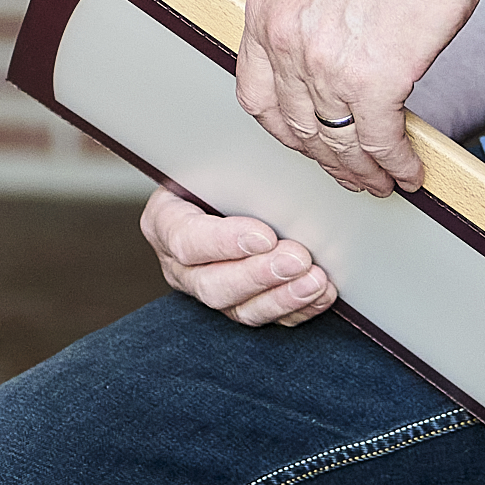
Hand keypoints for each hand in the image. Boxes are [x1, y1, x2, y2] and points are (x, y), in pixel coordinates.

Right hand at [140, 185, 338, 326]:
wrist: (220, 191)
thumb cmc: (215, 174)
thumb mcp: (210, 165)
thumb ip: (229, 174)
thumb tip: (268, 174)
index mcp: (164, 223)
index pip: (187, 241)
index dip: (226, 243)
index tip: (265, 236)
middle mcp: (180, 266)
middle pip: (212, 285)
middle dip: (260, 274)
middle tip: (296, 259)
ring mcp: (209, 290)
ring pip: (240, 310)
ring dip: (283, 297)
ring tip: (315, 280)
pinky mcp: (238, 306)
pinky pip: (267, 319)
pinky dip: (297, 309)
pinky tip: (320, 294)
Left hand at [235, 0, 484, 194]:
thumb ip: (311, 16)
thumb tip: (330, 57)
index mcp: (266, 8)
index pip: (255, 93)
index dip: (283, 128)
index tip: (307, 142)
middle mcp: (283, 38)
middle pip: (295, 125)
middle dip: (325, 158)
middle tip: (351, 173)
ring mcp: (324, 63)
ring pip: (336, 141)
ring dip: (362, 170)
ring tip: (384, 180)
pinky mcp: (374, 80)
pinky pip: (379, 141)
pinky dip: (395, 163)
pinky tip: (411, 170)